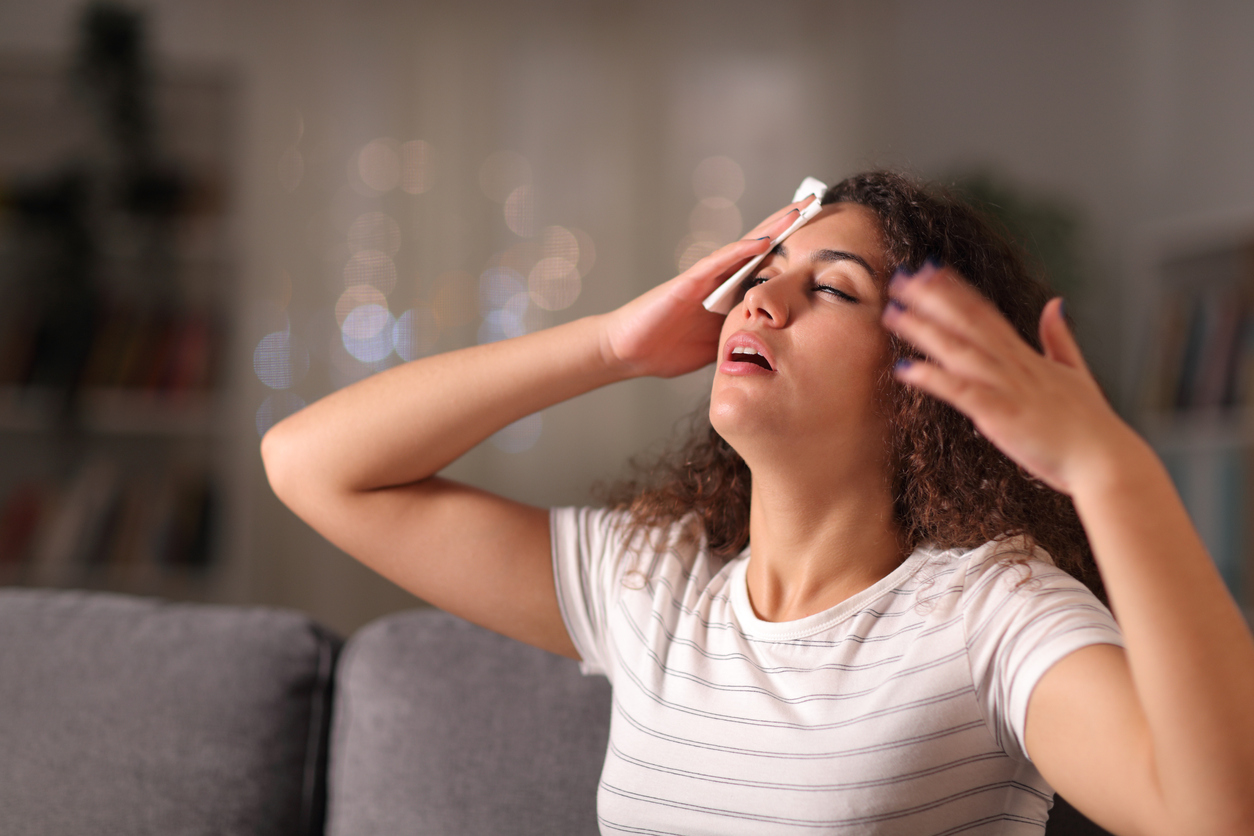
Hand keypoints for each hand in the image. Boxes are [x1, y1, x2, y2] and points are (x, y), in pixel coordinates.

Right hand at [599, 197, 815, 378]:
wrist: (628, 352)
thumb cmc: (667, 348)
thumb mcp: (720, 345)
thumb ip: (745, 336)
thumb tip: (780, 346)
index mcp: (729, 294)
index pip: (767, 265)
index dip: (793, 249)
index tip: (824, 235)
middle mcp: (719, 279)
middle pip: (761, 247)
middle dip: (788, 226)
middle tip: (818, 202)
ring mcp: (704, 278)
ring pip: (744, 247)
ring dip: (771, 228)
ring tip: (799, 210)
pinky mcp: (688, 283)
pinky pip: (718, 263)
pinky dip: (741, 251)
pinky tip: (763, 241)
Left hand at [881, 263, 1143, 494]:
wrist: (1105, 460)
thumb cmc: (1090, 426)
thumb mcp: (1077, 373)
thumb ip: (1060, 339)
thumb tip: (1055, 304)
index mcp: (1027, 357)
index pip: (986, 314)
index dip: (957, 291)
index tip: (931, 270)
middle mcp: (1015, 365)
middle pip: (967, 323)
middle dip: (932, 299)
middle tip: (901, 278)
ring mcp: (1007, 388)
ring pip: (959, 350)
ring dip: (924, 331)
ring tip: (893, 313)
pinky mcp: (1001, 415)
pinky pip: (962, 392)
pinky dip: (934, 379)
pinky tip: (906, 370)